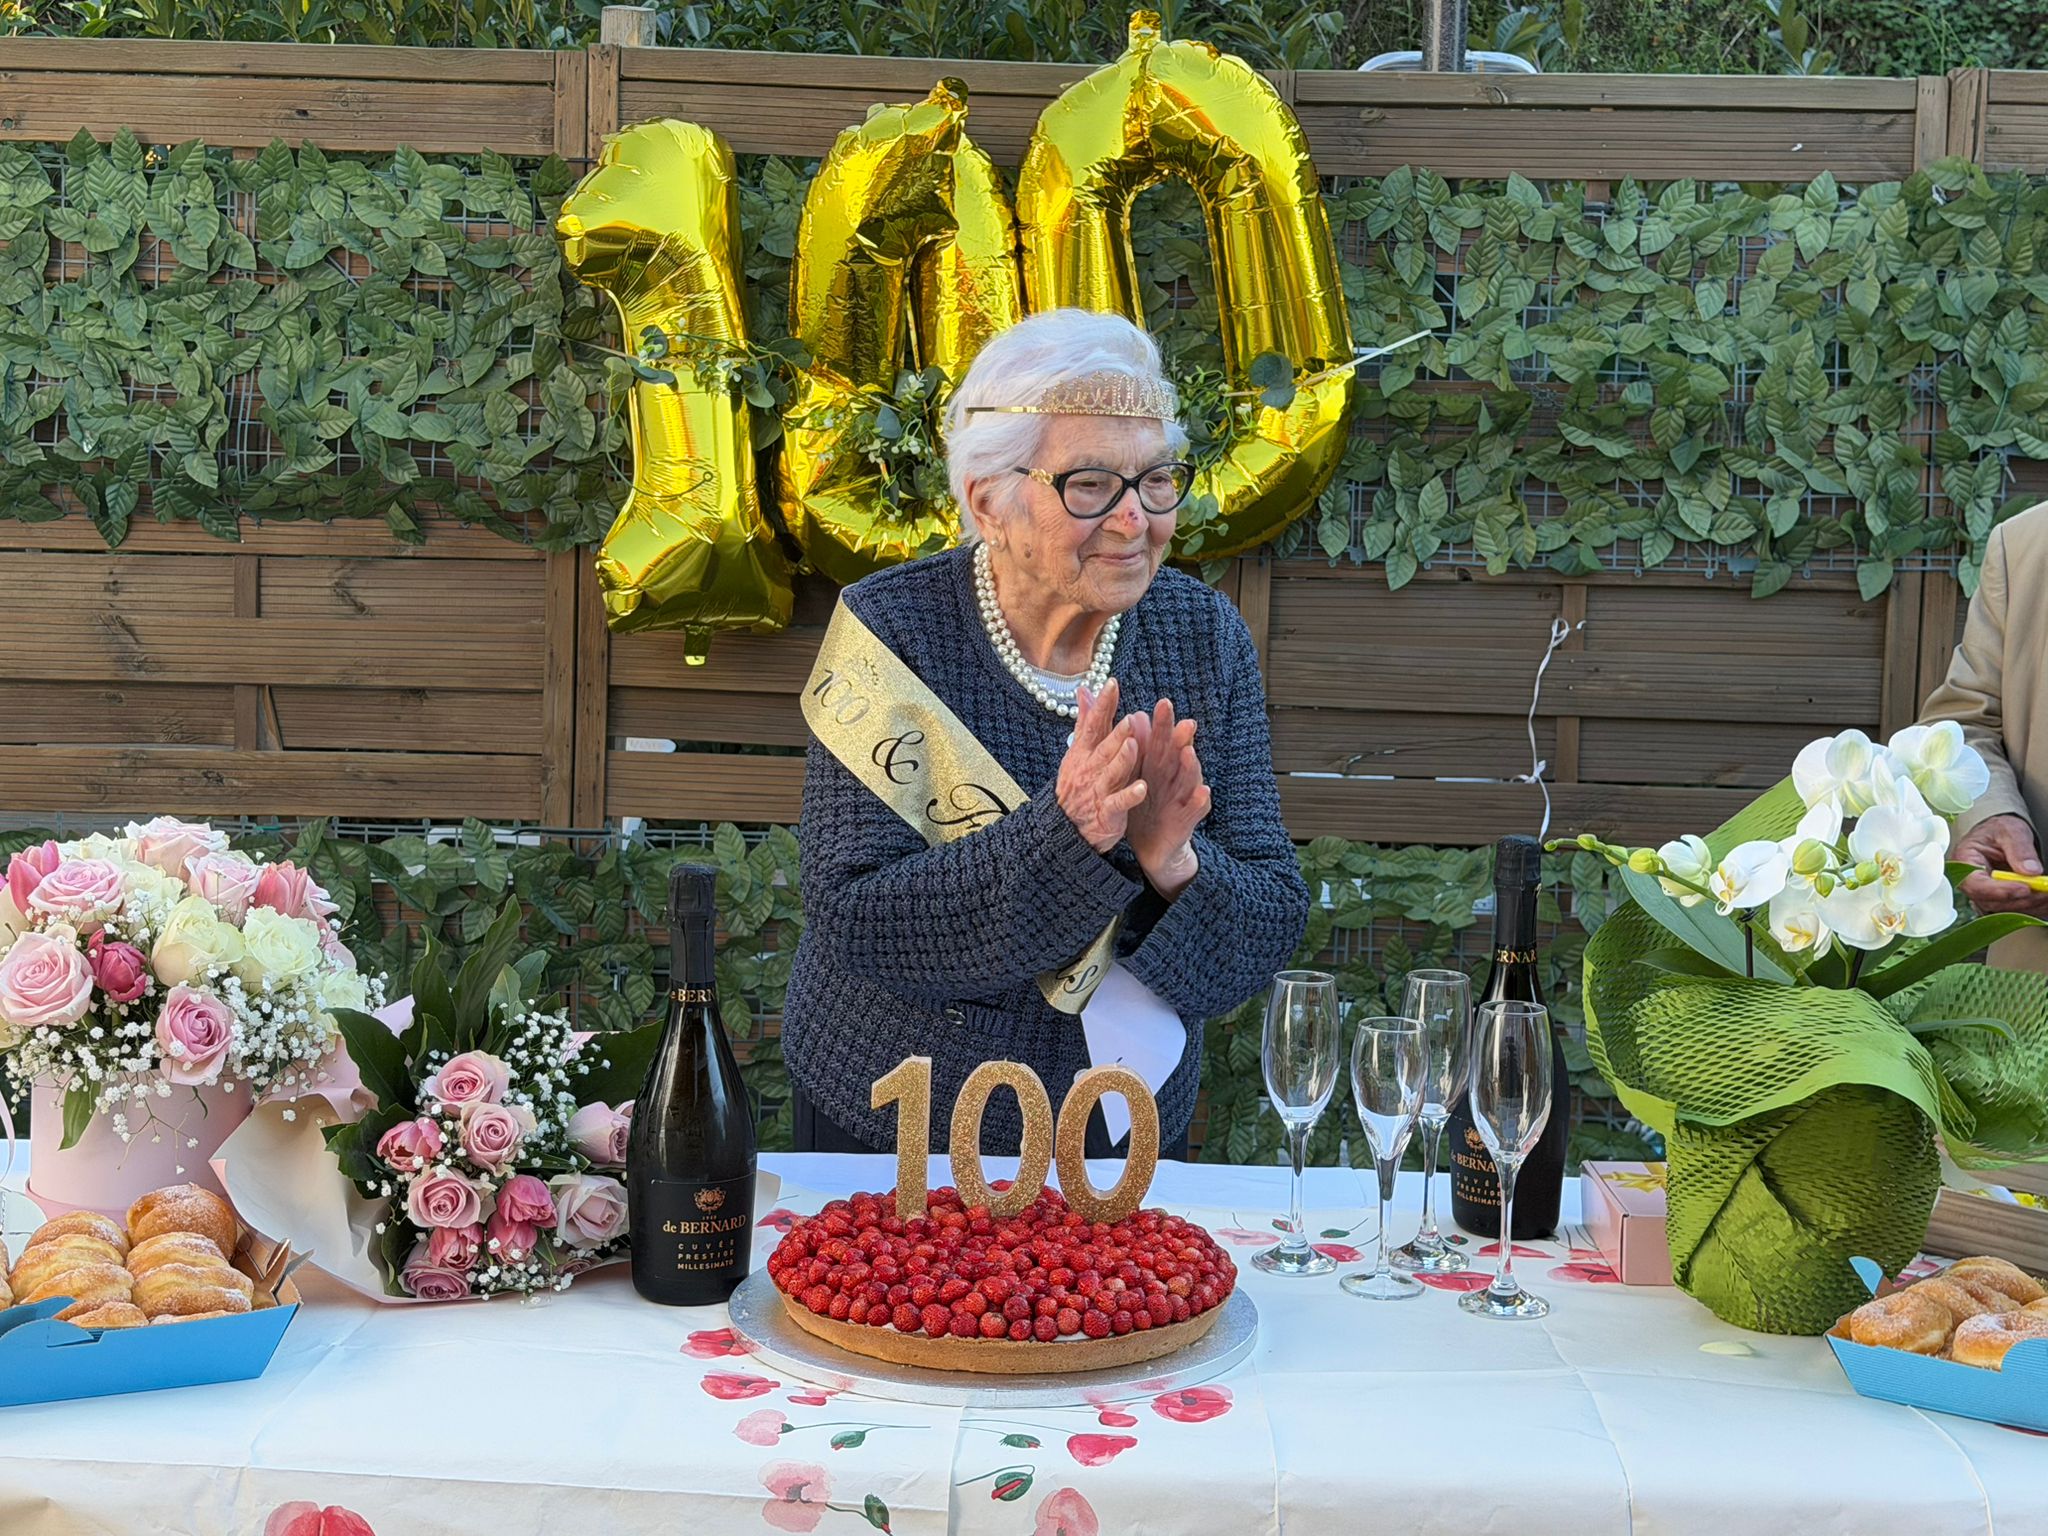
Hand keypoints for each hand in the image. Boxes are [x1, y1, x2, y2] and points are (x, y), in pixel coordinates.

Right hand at [1057, 679, 1146, 853]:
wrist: (1066, 827)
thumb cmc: (1077, 785)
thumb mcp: (1077, 752)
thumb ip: (1086, 722)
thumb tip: (1085, 690)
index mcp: (1084, 753)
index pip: (1093, 724)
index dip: (1103, 705)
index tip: (1113, 684)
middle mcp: (1090, 769)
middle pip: (1104, 748)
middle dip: (1116, 733)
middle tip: (1130, 718)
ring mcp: (1098, 791)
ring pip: (1111, 773)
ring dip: (1122, 760)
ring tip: (1133, 745)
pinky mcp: (1107, 812)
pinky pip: (1118, 803)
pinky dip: (1130, 796)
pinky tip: (1142, 788)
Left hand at [1124, 697, 1211, 898]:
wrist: (1151, 846)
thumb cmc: (1144, 805)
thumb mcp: (1136, 775)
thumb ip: (1135, 747)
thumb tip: (1134, 715)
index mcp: (1158, 767)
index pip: (1160, 741)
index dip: (1162, 724)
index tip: (1162, 704)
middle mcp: (1173, 778)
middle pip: (1177, 755)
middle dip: (1181, 738)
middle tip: (1184, 721)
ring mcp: (1181, 798)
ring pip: (1188, 779)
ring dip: (1190, 765)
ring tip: (1189, 752)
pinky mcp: (1186, 820)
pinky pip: (1195, 809)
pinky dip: (1199, 800)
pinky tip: (1203, 791)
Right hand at [1954, 813, 2047, 917]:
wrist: (1999, 836)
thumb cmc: (1997, 831)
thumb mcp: (2009, 830)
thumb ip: (2019, 848)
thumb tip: (2030, 870)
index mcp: (1964, 860)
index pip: (1976, 884)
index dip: (1999, 890)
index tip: (2025, 888)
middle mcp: (1969, 882)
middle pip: (1990, 901)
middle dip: (2020, 899)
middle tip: (2045, 889)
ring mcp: (1982, 893)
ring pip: (2003, 908)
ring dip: (2028, 904)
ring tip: (2047, 891)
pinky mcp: (1996, 900)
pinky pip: (2012, 909)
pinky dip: (2031, 905)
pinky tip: (2044, 897)